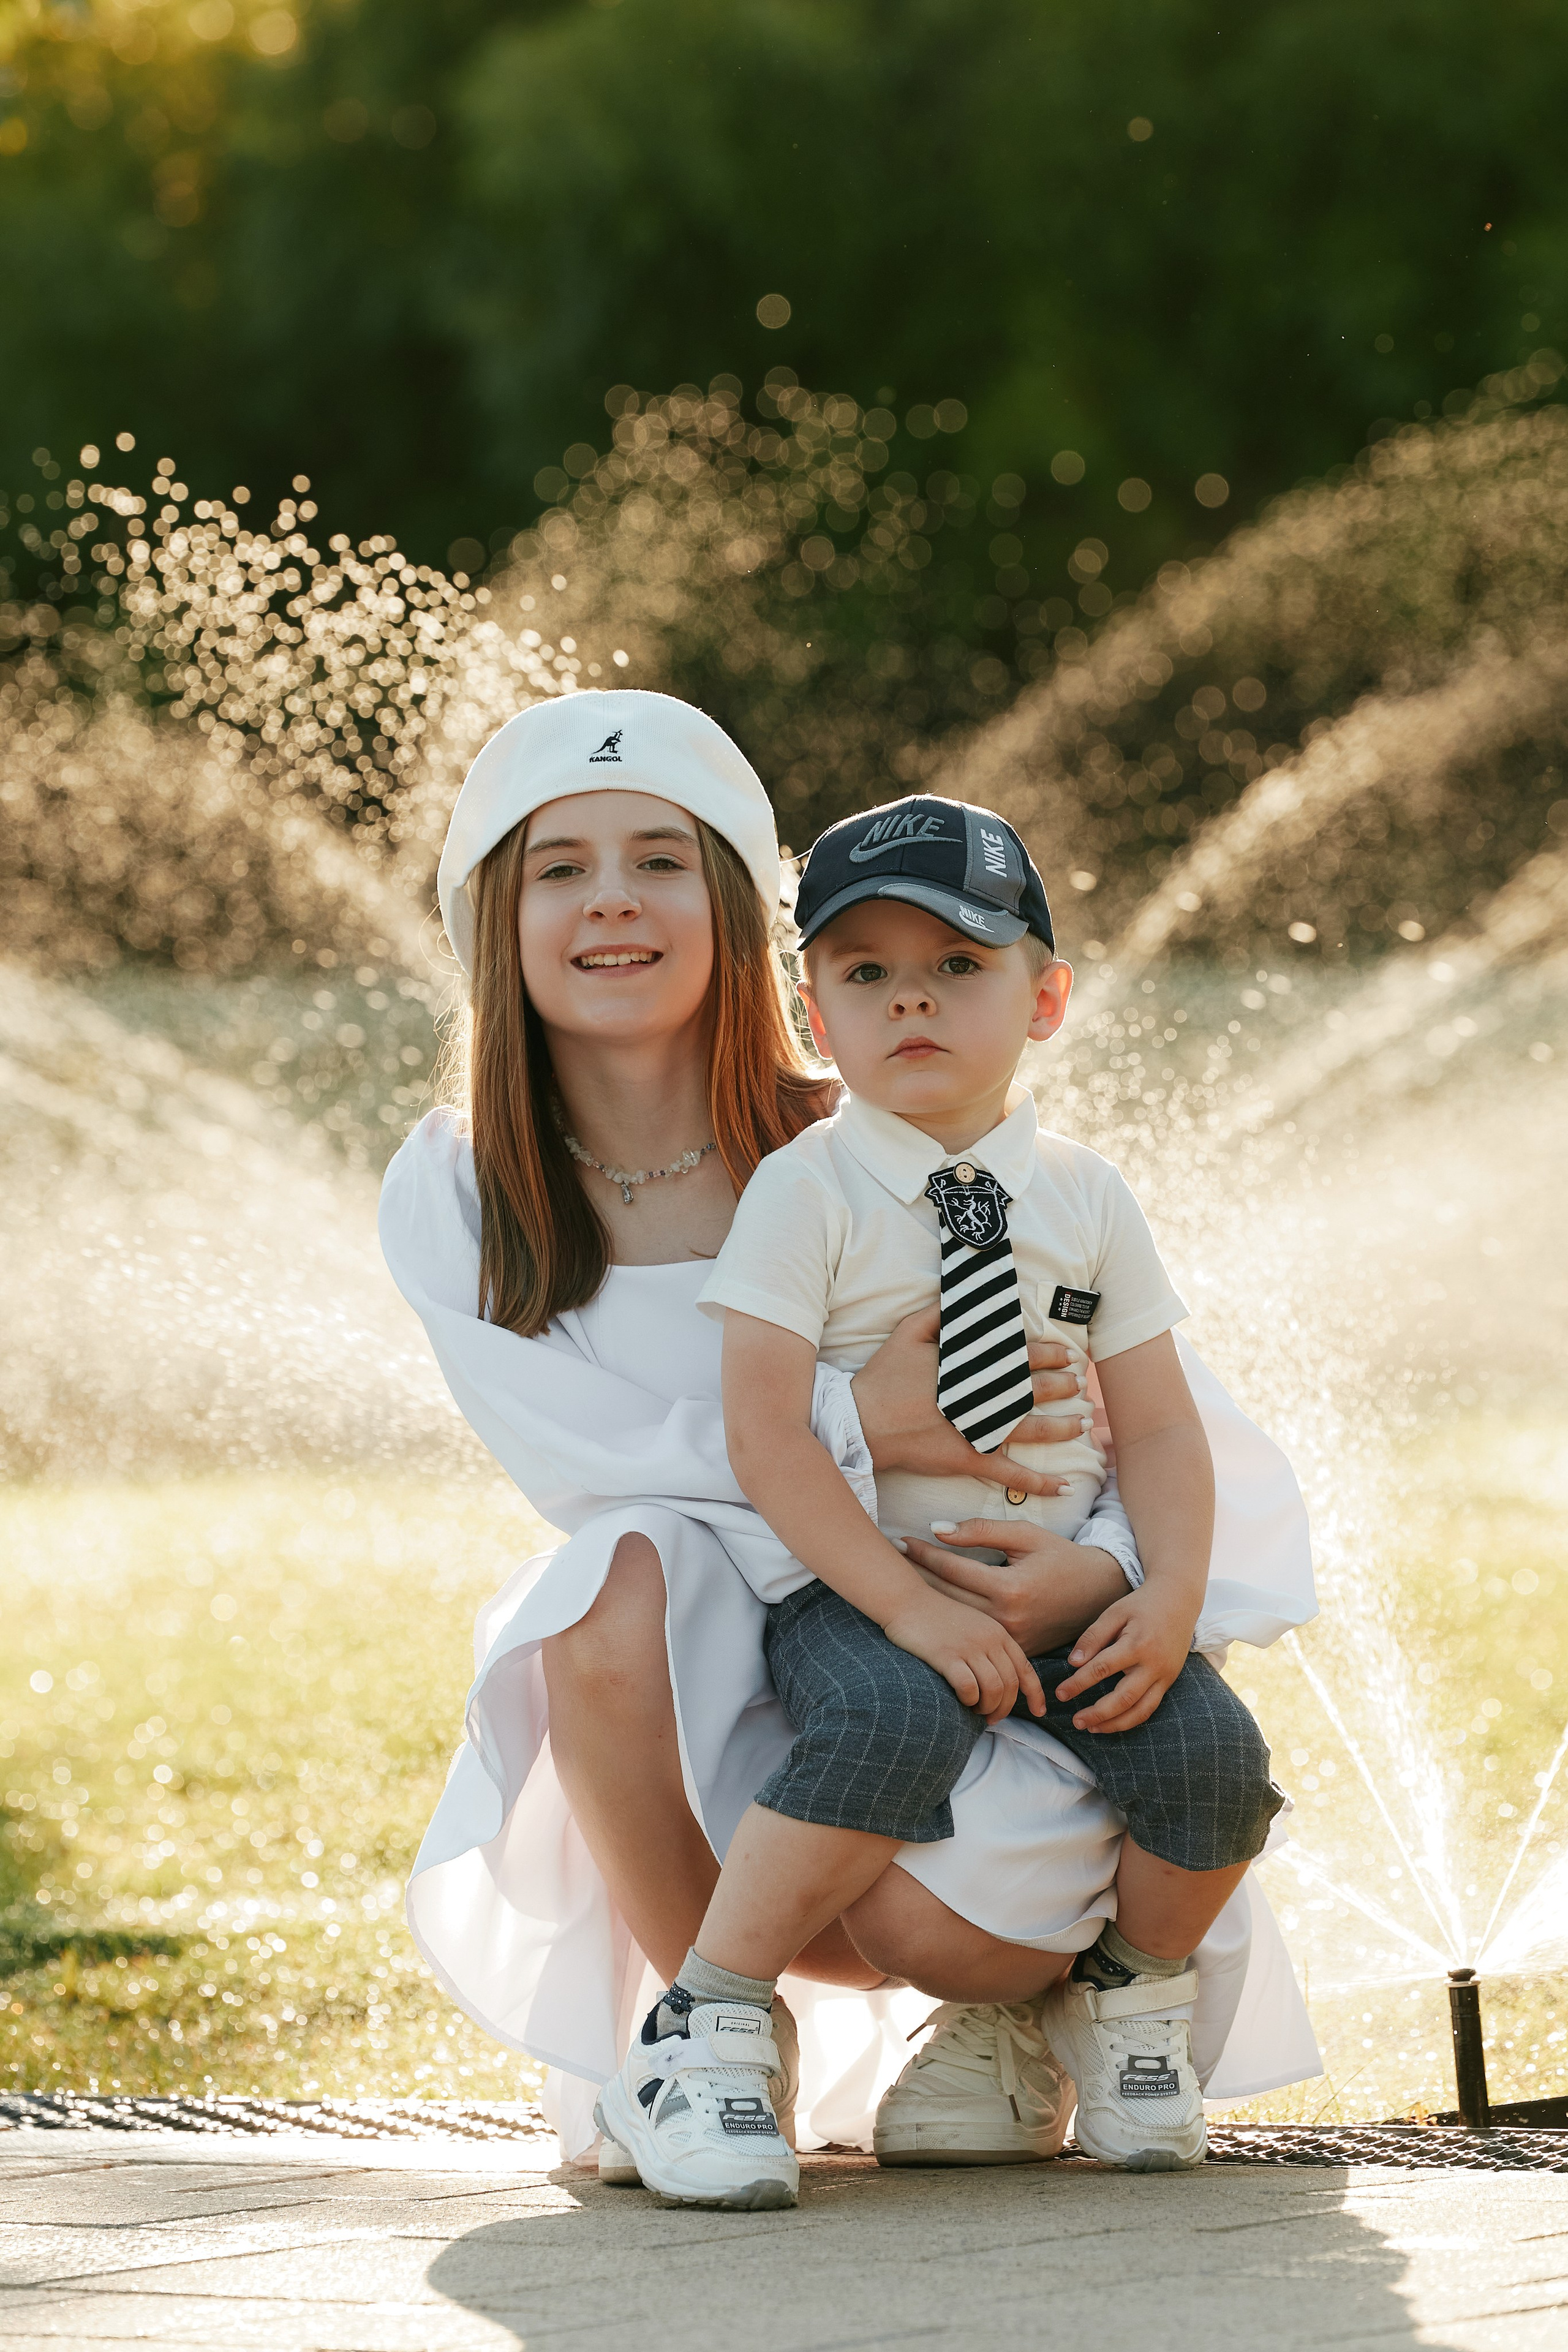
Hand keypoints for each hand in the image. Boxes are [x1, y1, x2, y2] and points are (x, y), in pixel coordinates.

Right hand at [851, 1305, 1090, 1500]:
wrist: (862, 1422)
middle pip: (1033, 1391)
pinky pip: (1009, 1474)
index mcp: (969, 1367)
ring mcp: (976, 1432)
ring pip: (1031, 1431)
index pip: (1019, 1357)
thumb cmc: (883, 1377)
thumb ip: (937, 1313)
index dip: (1049, 1356)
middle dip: (1063, 1387)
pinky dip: (1037, 1482)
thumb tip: (963, 1297)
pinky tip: (1063, 1485)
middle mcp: (979, 1399)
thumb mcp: (906, 1333)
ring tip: (1083, 1424)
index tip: (1069, 1355)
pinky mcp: (968, 1460)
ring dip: (1062, 1428)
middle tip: (1081, 1385)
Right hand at [879, 1586, 1045, 1725]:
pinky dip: (968, 1700)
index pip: (1026, 1669)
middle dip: (1004, 1708)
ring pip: (993, 1690)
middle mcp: (989, 1639)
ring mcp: (968, 1647)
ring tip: (975, 1710)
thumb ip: (989, 1646)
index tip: (1038, 1712)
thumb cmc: (936, 1616)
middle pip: (1011, 1685)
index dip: (1035, 1694)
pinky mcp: (947, 1655)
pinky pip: (968, 1688)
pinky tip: (961, 1699)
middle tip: (991, 1717)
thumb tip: (999, 1681)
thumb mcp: (973, 1624)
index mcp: (998, 1632)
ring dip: (987, 1708)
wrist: (906, 1598)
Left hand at [900, 1519, 1129, 1653]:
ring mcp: (1010, 1639)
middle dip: (916, 1576)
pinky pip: (974, 1634)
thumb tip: (937, 1528)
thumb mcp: (1026, 1535)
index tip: (900, 1540)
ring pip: (956, 1619)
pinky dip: (952, 1619)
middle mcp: (1007, 1619)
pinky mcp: (1014, 1650)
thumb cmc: (1062, 1557)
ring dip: (928, 1599)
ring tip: (900, 1581)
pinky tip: (931, 1607)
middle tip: (889, 1559)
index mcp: (1010, 1588)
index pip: (953, 1570)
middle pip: (946, 1598)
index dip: (923, 1553)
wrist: (1100, 1593)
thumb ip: (982, 1530)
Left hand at [1051, 1585, 1196, 1733]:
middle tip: (1075, 1721)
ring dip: (1115, 1724)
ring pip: (1141, 1710)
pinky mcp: (1169, 1681)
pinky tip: (1113, 1722)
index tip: (1061, 1694)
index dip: (1079, 1683)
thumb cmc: (1141, 1605)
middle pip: (1124, 1698)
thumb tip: (1072, 1663)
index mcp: (1137, 1644)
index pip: (1102, 1669)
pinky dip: (1131, 1719)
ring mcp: (1165, 1676)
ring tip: (1091, 1728)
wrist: (1179, 1600)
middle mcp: (1154, 1665)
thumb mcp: (1114, 1613)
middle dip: (1098, 1713)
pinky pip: (1150, 1708)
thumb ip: (1093, 1638)